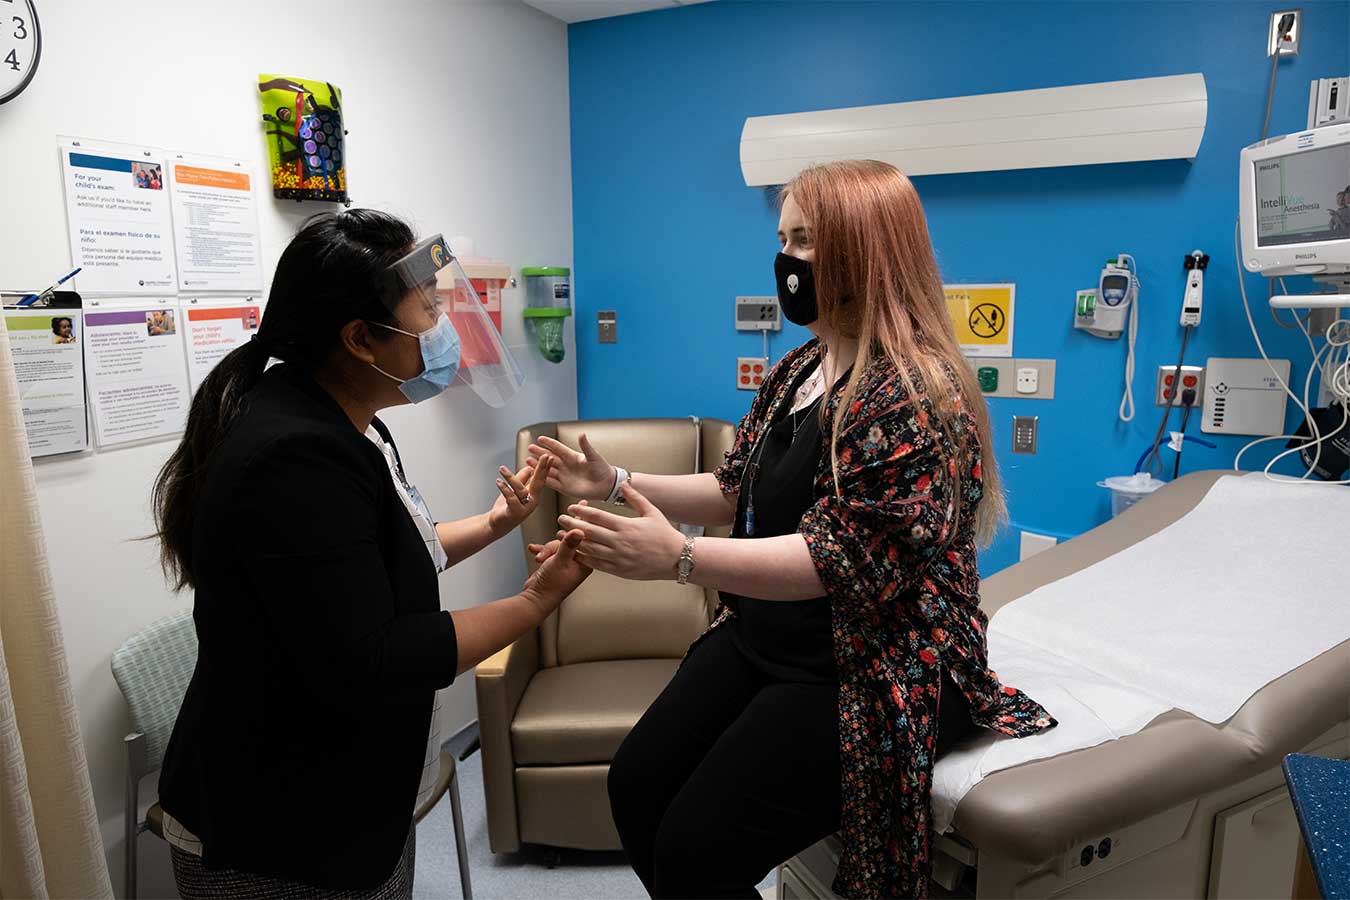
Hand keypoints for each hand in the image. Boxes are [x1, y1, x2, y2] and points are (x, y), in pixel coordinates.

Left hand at [488, 456, 551, 534]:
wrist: (496, 524)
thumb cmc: (506, 508)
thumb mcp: (515, 490)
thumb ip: (522, 478)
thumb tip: (529, 467)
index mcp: (534, 495)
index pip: (541, 479)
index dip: (545, 468)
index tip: (549, 456)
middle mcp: (532, 501)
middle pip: (538, 483)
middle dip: (541, 469)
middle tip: (545, 457)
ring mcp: (525, 508)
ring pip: (520, 489)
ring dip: (510, 478)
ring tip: (502, 469)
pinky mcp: (515, 512)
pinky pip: (511, 498)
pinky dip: (504, 489)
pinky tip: (499, 482)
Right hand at [523, 529, 591, 614]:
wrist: (535, 598)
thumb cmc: (551, 586)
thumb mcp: (560, 561)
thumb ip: (569, 544)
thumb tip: (579, 530)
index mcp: (585, 563)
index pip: (585, 542)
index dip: (577, 533)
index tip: (572, 523)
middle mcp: (577, 563)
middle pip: (569, 542)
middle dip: (556, 544)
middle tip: (556, 539)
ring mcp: (565, 563)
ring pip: (557, 545)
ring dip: (546, 550)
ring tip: (541, 558)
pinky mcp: (554, 563)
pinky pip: (549, 551)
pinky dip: (542, 551)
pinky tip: (535, 551)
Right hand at [526, 434, 615, 500]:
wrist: (606, 486)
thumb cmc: (602, 469)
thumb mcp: (593, 456)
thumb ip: (585, 446)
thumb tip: (582, 433)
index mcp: (573, 457)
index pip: (558, 448)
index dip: (549, 443)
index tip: (540, 438)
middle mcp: (566, 466)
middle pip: (550, 458)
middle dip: (540, 453)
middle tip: (530, 448)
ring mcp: (565, 477)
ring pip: (548, 470)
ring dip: (538, 466)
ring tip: (527, 461)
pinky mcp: (565, 487)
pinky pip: (551, 483)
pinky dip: (543, 479)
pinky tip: (535, 475)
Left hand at [557, 484, 685, 580]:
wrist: (677, 559)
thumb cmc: (665, 534)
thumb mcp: (652, 511)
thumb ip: (635, 497)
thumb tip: (623, 484)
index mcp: (626, 526)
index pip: (597, 516)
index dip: (581, 511)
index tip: (571, 507)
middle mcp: (620, 542)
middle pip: (589, 532)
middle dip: (571, 524)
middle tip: (561, 519)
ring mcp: (618, 558)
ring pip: (589, 549)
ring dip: (574, 541)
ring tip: (562, 535)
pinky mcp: (619, 570)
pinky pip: (597, 565)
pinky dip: (584, 558)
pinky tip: (576, 552)